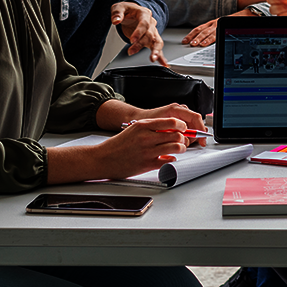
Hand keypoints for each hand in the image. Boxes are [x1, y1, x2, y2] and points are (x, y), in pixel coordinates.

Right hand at [49, 104, 196, 183]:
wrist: (102, 158)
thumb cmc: (118, 144)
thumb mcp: (134, 129)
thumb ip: (151, 127)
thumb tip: (171, 128)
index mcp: (143, 126)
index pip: (172, 122)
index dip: (182, 125)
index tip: (184, 128)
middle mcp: (146, 137)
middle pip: (176, 135)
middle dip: (183, 138)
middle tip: (183, 140)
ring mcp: (147, 152)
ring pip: (175, 148)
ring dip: (181, 149)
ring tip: (179, 149)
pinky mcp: (146, 164)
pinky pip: (167, 161)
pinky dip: (172, 160)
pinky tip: (169, 158)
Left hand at [111, 2, 167, 66]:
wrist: (132, 12)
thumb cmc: (127, 10)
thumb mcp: (120, 7)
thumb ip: (117, 13)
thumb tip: (116, 20)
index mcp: (144, 14)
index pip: (144, 23)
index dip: (139, 32)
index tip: (132, 40)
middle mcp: (151, 23)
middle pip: (149, 35)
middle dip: (140, 44)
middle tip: (131, 51)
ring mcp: (152, 32)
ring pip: (157, 42)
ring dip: (156, 51)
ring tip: (153, 59)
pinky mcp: (151, 39)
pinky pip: (157, 48)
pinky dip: (161, 56)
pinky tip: (163, 63)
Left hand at [183, 7, 255, 46]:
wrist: (247, 16)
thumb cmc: (234, 23)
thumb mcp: (222, 27)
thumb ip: (214, 33)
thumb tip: (204, 42)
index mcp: (212, 23)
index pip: (199, 28)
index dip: (191, 34)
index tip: (185, 40)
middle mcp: (214, 23)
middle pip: (201, 30)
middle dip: (193, 37)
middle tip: (188, 43)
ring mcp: (219, 24)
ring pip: (207, 32)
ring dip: (199, 39)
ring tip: (194, 44)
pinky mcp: (224, 26)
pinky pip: (215, 34)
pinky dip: (209, 39)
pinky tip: (204, 43)